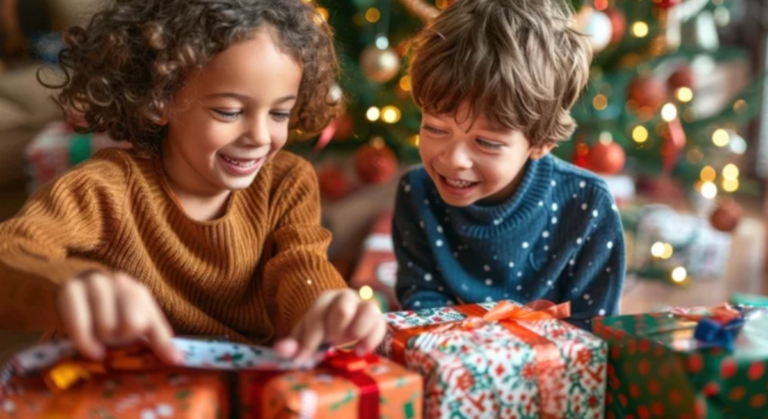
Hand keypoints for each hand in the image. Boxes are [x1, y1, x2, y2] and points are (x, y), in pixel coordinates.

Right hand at [57, 271, 179, 363]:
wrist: (60, 292)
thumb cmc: (98, 314)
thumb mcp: (126, 322)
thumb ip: (152, 338)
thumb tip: (178, 359)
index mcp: (138, 291)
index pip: (154, 321)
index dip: (163, 343)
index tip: (173, 361)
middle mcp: (120, 282)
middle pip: (133, 324)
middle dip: (122, 339)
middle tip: (112, 341)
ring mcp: (95, 282)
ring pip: (107, 326)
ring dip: (101, 341)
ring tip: (97, 337)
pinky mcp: (70, 289)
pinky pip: (80, 324)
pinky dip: (85, 342)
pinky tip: (89, 350)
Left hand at [273, 289, 386, 362]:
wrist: (340, 325)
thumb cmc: (320, 331)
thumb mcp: (304, 337)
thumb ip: (292, 344)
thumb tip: (281, 350)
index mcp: (324, 299)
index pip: (317, 316)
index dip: (309, 341)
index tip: (303, 359)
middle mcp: (346, 297)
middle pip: (343, 308)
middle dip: (334, 330)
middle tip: (330, 342)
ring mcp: (364, 306)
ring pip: (368, 310)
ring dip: (356, 331)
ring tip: (348, 345)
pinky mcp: (378, 318)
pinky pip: (381, 324)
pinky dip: (371, 340)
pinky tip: (359, 351)